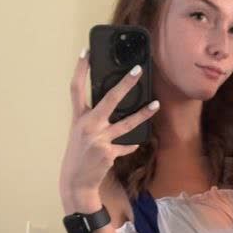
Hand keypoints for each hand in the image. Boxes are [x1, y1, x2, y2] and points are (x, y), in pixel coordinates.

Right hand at [59, 51, 159, 208]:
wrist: (76, 181)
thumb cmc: (79, 154)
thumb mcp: (80, 133)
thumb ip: (92, 118)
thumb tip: (111, 105)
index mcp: (78, 118)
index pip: (76, 88)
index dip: (81, 69)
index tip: (86, 51)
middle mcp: (87, 126)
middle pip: (109, 99)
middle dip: (125, 84)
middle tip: (138, 70)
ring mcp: (99, 140)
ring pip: (126, 124)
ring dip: (143, 113)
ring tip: (156, 104)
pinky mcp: (108, 153)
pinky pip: (126, 145)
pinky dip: (131, 145)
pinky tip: (135, 144)